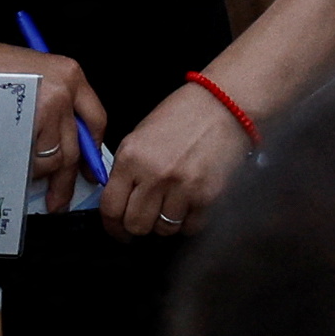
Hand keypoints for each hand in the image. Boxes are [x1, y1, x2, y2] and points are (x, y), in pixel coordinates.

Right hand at [12, 51, 102, 187]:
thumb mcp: (27, 74)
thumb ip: (48, 102)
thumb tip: (58, 142)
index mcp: (69, 73)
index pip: (95, 120)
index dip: (92, 150)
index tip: (87, 168)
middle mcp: (63, 89)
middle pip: (75, 148)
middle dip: (66, 178)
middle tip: (59, 198)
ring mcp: (46, 108)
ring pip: (52, 159)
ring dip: (37, 173)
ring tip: (17, 169)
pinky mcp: (26, 125)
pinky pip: (30, 162)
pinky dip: (21, 169)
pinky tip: (7, 162)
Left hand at [103, 82, 256, 240]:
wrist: (223, 105)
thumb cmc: (183, 116)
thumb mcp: (140, 136)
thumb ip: (126, 170)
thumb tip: (118, 201)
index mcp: (131, 157)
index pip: (110, 207)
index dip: (112, 226)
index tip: (118, 231)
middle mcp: (154, 175)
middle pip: (135, 225)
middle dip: (139, 227)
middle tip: (146, 219)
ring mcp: (181, 187)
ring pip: (164, 230)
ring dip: (166, 222)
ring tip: (173, 202)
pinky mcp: (207, 196)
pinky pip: (191, 227)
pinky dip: (189, 221)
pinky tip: (191, 202)